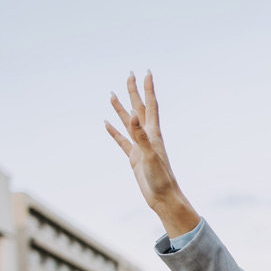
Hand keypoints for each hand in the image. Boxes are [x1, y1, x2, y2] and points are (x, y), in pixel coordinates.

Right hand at [105, 72, 199, 234]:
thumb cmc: (160, 178)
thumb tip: (133, 115)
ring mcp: (139, 146)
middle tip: (129, 74)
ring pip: (128, 122)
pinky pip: (121, 141)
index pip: (150, 105)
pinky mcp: (134, 158)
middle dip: (134, 92)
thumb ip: (140, 135)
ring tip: (111, 94)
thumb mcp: (149, 155)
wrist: (163, 198)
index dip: (148, 89)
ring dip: (121, 108)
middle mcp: (147, 137)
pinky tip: (107, 124)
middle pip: (138, 109)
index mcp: (153, 134)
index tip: (145, 72)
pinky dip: (114, 132)